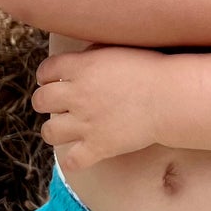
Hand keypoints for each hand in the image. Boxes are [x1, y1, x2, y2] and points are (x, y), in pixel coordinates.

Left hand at [32, 45, 167, 169]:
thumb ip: (91, 55)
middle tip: (59, 105)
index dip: (46, 76)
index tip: (52, 80)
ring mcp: (86, 123)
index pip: (46, 71)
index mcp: (81, 67)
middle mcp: (77, 95)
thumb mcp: (115, 49)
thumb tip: (79, 60)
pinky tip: (80, 155)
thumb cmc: (149, 68)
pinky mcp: (99, 146)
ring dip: (55, 131)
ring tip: (67, 130)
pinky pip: (72, 161)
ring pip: (49, 132)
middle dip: (45, 102)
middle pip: (39, 101)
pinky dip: (73, 161)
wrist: (171, 96)